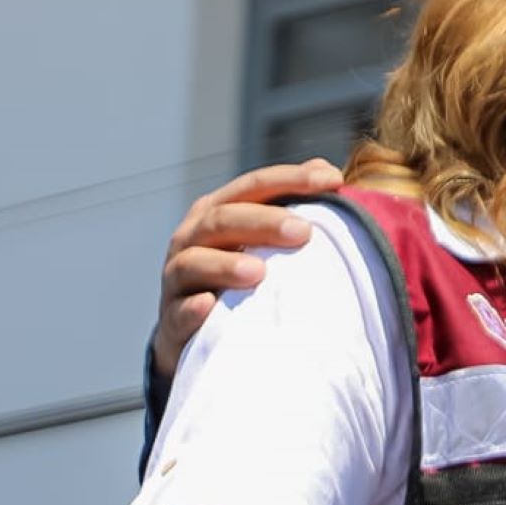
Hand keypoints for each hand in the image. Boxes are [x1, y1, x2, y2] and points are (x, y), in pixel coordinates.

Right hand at [154, 158, 344, 378]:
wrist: (197, 334)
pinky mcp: (172, 320)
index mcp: (217, 212)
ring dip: (225, 265)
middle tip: (303, 231)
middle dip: (262, 222)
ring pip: (194, 263)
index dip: (290, 179)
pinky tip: (209, 305)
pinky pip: (179, 313)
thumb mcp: (260, 240)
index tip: (333, 180)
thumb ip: (290, 207)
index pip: (253, 187)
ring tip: (259, 272)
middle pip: (222, 220)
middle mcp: (192, 239)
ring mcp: (178, 280)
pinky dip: (192, 308)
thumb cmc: (238, 277)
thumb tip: (328, 170)